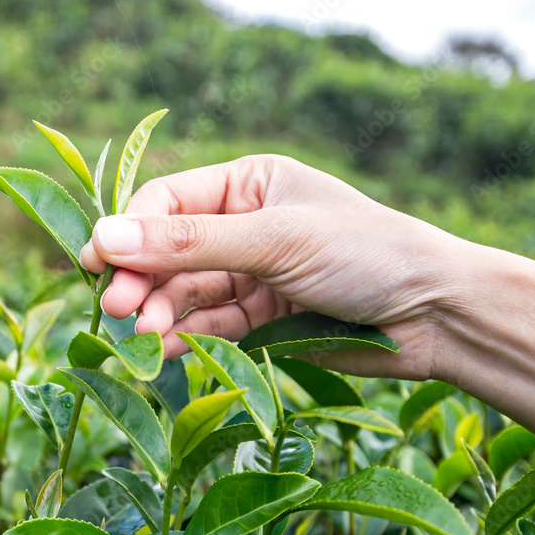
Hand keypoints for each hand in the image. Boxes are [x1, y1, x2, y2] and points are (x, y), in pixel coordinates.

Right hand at [79, 154, 462, 379]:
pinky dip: (187, 339)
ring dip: (160, 313)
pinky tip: (166, 351)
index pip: (167, 202)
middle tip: (115, 309)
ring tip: (141, 337)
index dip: (129, 232)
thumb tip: (104, 237)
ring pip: (185, 294)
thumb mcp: (274, 239)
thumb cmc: (365, 253)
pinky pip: (210, 327)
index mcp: (248, 184)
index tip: (97, 264)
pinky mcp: (262, 321)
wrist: (437, 315)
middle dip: (141, 279)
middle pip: (169, 252)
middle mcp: (245, 226)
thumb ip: (189, 243)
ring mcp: (252, 275)